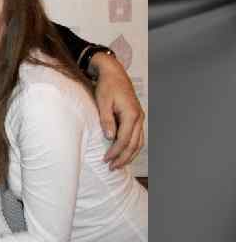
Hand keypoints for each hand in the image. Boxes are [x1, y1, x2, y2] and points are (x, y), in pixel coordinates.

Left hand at [90, 52, 145, 169]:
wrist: (114, 73)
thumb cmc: (107, 86)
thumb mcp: (103, 102)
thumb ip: (106, 120)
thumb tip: (110, 138)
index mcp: (132, 114)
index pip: (124, 139)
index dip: (115, 152)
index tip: (106, 160)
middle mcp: (139, 117)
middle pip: (134, 144)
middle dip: (123, 158)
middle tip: (112, 167)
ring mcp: (140, 118)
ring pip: (138, 142)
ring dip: (129, 155)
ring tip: (117, 164)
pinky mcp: (136, 118)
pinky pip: (137, 137)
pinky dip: (132, 147)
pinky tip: (123, 153)